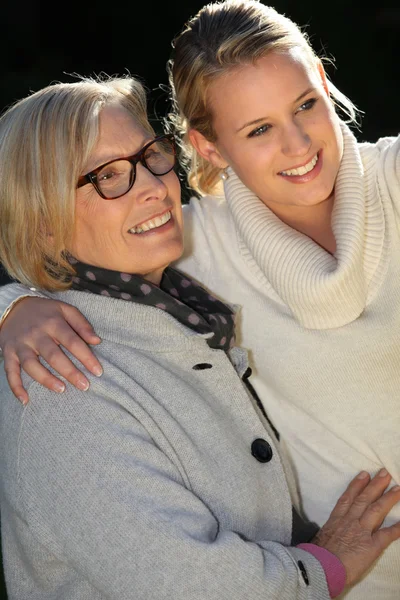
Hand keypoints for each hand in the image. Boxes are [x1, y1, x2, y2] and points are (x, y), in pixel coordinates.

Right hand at [0, 297, 101, 403]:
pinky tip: (25, 400)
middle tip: (85, 386)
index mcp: (53, 322)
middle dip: (70, 372)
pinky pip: (10, 372)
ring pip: (31, 365)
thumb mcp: (65, 309)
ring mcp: (20, 344)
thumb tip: (97, 341)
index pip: (72, 342)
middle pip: (53, 356)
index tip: (97, 371)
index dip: (86, 357)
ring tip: (62, 389)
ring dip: (46, 379)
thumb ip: (82, 324)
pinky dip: (15, 387)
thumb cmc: (45, 311)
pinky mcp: (8, 353)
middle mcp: (36, 334)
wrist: (12, 307)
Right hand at [314, 469, 399, 585]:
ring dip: (387, 498)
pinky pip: (387, 535)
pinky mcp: (371, 546)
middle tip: (385, 473)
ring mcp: (361, 532)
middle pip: (364, 499)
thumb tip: (329, 532)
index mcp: (336, 520)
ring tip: (397, 488)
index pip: (348, 498)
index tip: (364, 474)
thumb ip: (328, 532)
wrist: (322, 568)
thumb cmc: (317, 556)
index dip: (357, 485)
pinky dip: (397, 528)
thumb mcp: (320, 538)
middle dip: (375, 485)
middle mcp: (350, 521)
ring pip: (376, 510)